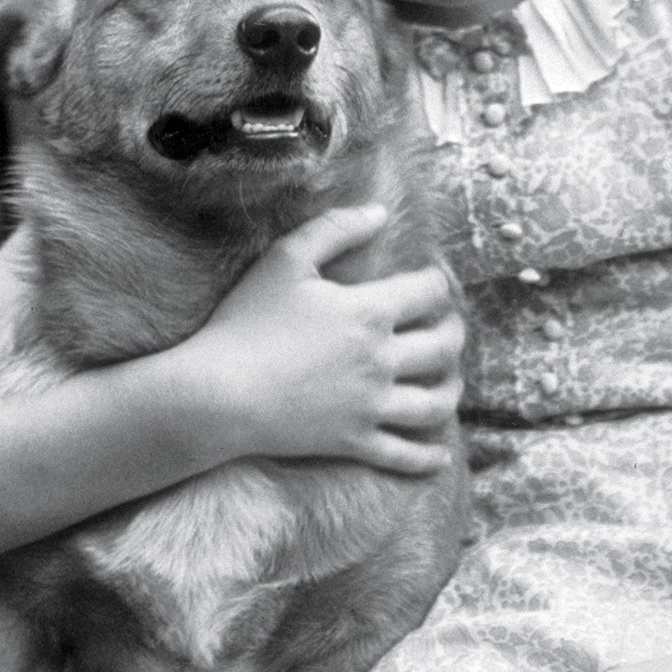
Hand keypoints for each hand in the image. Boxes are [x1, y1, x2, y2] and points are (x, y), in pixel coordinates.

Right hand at [171, 205, 463, 474]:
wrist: (217, 394)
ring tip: (450, 381)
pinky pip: (404, 455)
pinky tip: (440, 456)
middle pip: (444, 346)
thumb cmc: (246, 322)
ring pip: (435, 403)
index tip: (433, 279)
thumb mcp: (285, 259)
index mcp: (369, 312)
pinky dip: (428, 458)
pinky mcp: (354, 441)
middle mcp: (381, 360)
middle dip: (454, 332)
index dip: (437, 281)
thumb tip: (380, 212)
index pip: (429, 292)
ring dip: (452, 389)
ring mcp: (370, 406)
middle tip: (450, 327)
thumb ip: (335, 229)